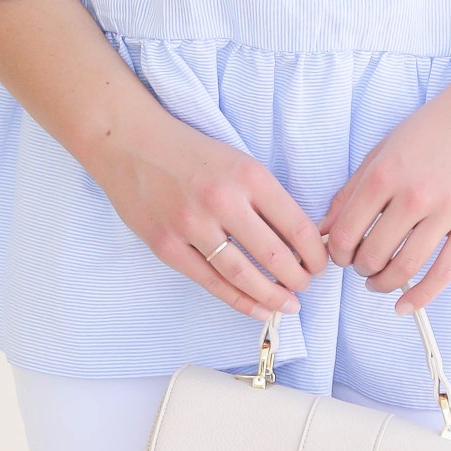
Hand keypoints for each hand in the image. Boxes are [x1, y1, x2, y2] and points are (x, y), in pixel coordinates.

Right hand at [0, 0, 325, 318]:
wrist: (128, 142)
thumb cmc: (188, 151)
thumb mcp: (237, 160)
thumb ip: (265, 196)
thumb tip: (301, 237)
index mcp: (248, 176)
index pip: (295, 224)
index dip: (315, 251)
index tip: (322, 263)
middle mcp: (222, 201)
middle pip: (274, 254)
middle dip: (299, 278)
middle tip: (308, 286)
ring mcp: (192, 225)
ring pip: (243, 274)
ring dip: (272, 295)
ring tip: (290, 304)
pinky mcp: (167, 245)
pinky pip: (210, 282)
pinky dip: (238, 300)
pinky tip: (257, 308)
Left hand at [322, 67, 450, 316]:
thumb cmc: (433, 128)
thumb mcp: (383, 150)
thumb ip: (351, 191)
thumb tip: (324, 230)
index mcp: (384, 175)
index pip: (345, 233)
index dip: (336, 253)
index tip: (340, 254)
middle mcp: (413, 196)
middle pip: (372, 255)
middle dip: (360, 268)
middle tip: (362, 265)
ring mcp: (447, 212)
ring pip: (404, 268)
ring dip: (383, 283)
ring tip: (379, 281)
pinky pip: (444, 273)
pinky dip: (420, 298)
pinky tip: (404, 307)